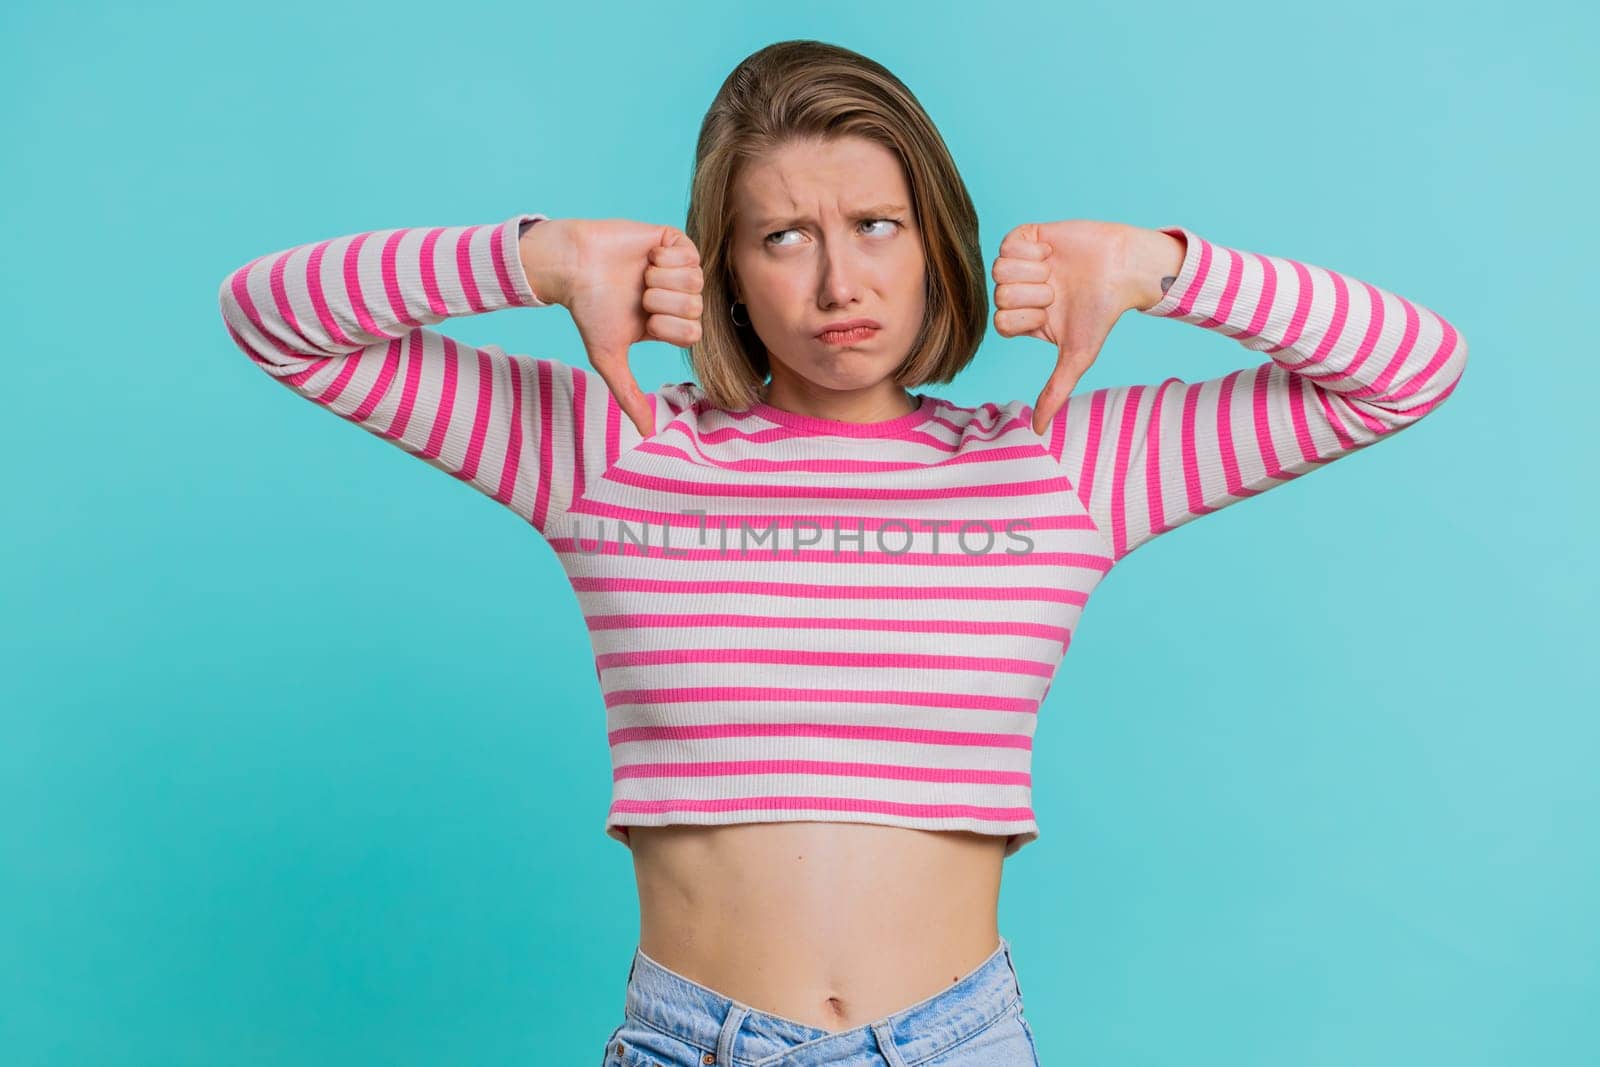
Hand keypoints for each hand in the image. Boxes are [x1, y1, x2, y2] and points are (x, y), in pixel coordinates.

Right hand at [522, 218, 703, 437]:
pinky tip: (646, 256)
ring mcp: (678, 267)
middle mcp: (678, 296)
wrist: (572, 266)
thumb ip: (628, 395)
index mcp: (669, 323)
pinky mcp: (674, 241)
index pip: (694, 332)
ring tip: (640, 275)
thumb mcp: (609, 357)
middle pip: (697, 307)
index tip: (644, 319)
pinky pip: (691, 253)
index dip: (668, 326)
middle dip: (663, 302)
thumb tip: (646, 434)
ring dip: (662, 280)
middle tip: (639, 295)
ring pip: (696, 280)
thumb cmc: (588, 310)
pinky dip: (665, 257)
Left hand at [992, 220, 1177, 434]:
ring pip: (1000, 269)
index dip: (1027, 317)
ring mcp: (1021, 264)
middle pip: (1000, 296)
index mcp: (1023, 320)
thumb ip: (1054, 391)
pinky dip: (1031, 248)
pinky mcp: (1027, 237)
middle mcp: (1018, 293)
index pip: (1001, 322)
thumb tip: (1038, 431)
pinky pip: (1008, 243)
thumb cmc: (1102, 313)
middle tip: (1058, 290)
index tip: (1052, 312)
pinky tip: (1052, 252)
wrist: (1125, 268)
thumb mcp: (1078, 356)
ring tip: (1056, 270)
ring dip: (1033, 271)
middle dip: (1033, 293)